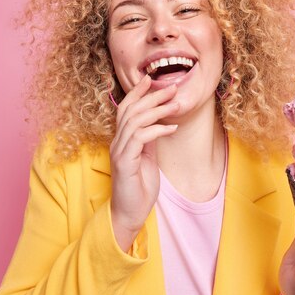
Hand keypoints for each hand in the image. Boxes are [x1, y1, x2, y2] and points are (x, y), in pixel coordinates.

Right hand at [109, 75, 179, 250]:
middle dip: (152, 96)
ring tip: (176, 104)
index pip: (126, 109)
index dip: (137, 93)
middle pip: (131, 110)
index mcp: (122, 140)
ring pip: (135, 121)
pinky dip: (157, 130)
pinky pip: (140, 138)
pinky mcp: (125, 163)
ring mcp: (119, 152)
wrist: (130, 214)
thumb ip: (148, 140)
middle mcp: (117, 142)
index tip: (151, 80)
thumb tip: (159, 123)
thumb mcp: (147, 158)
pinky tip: (172, 128)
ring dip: (158, 110)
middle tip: (171, 87)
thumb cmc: (139, 188)